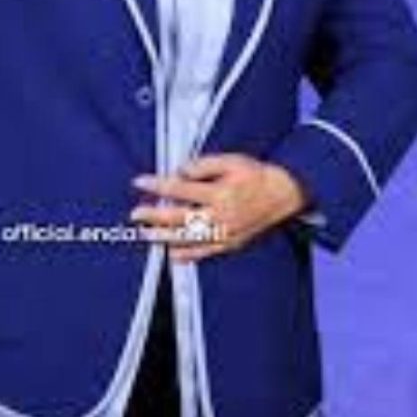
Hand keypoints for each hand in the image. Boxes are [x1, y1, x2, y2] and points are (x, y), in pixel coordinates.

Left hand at [129, 153, 309, 262]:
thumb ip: (203, 165)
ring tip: (146, 234)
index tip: (140, 182)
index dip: (158, 185)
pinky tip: (171, 254)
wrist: (281, 194)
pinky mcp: (229, 244)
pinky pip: (204, 253)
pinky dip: (186, 255)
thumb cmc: (254, 174)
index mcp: (219, 193)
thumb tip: (179, 172)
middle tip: (135, 214)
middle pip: (180, 218)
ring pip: (189, 239)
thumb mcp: (230, 161)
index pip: (180, 189)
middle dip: (154, 216)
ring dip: (165, 237)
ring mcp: (224, 234)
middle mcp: (220, 217)